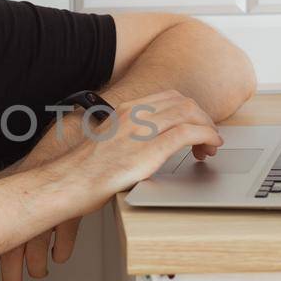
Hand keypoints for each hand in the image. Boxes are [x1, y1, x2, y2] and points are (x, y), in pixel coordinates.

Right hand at [66, 89, 224, 215]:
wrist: (68, 183)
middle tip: (208, 138)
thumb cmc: (83, 171)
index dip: (189, 110)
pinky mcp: (151, 150)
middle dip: (203, 118)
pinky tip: (210, 146)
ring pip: (191, 113)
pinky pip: (189, 133)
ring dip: (208, 127)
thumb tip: (147, 146)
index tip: (195, 125)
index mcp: (125, 111)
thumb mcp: (108, 142)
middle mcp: (135, 114)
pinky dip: (207, 136)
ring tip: (211, 145)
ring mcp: (143, 130)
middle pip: (184, 102)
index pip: (169, 97)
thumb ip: (129, 137)